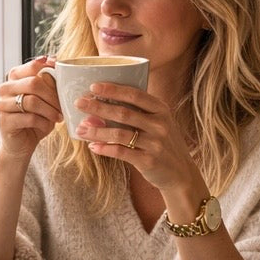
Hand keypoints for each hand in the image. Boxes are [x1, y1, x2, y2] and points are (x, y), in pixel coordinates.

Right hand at [0, 56, 62, 160]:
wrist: (22, 144)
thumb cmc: (36, 118)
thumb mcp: (46, 100)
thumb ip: (50, 84)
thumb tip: (60, 68)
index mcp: (15, 78)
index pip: (31, 66)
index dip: (47, 65)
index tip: (59, 67)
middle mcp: (5, 89)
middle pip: (33, 83)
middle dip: (53, 95)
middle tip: (62, 106)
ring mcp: (2, 105)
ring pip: (32, 101)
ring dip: (50, 110)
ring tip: (58, 117)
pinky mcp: (4, 122)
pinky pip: (29, 118)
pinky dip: (43, 122)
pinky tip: (47, 126)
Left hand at [73, 83, 204, 194]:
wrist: (181, 172)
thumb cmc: (163, 143)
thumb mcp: (157, 123)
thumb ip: (134, 115)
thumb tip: (96, 112)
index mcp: (161, 110)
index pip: (135, 95)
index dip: (113, 90)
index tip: (93, 87)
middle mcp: (159, 124)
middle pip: (124, 113)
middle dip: (98, 107)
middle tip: (79, 103)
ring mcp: (155, 143)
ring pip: (119, 134)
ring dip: (96, 131)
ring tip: (80, 129)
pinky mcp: (148, 161)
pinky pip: (121, 152)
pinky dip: (104, 149)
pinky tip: (93, 147)